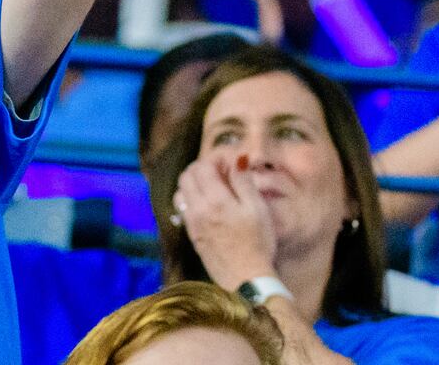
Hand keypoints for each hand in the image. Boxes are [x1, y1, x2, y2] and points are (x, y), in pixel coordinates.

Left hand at [173, 153, 277, 289]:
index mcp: (214, 200)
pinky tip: (209, 204)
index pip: (203, 166)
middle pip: (187, 175)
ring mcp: (192, 223)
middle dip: (202, 167)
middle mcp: (197, 209)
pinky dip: (192, 198)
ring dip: (194, 182)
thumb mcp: (257, 208)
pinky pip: (183, 208)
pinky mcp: (192, 235)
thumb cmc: (257, 244)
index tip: (230, 161)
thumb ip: (243, 181)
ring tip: (215, 186)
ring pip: (181, 191)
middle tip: (222, 171)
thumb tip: (237, 158)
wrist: (247, 280)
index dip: (216, 158)